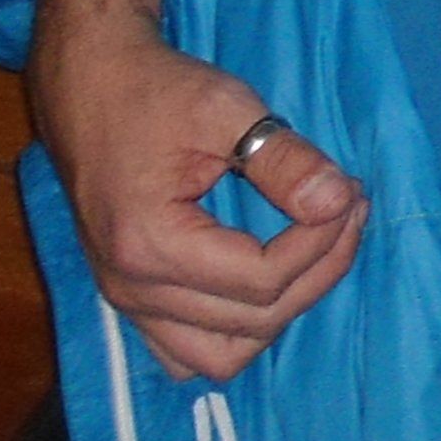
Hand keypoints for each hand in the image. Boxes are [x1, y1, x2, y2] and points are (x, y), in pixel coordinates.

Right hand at [27, 10, 364, 380]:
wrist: (89, 85)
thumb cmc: (153, 91)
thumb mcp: (226, 108)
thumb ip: (284, 160)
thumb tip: (338, 201)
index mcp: (149, 246)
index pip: (263, 278)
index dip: (322, 242)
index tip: (351, 192)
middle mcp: (131, 289)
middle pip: (252, 322)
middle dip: (318, 270)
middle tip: (349, 211)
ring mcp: (125, 300)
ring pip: (220, 356)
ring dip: (281, 312)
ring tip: (318, 248)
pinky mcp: (130, 296)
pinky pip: (186, 350)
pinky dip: (236, 330)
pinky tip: (270, 280)